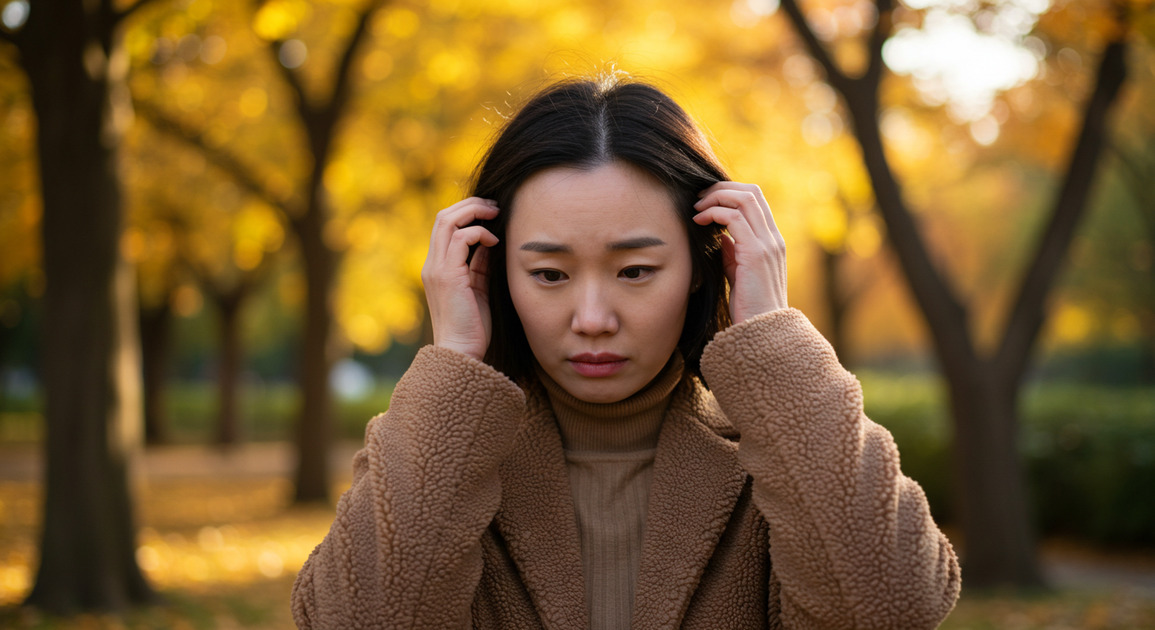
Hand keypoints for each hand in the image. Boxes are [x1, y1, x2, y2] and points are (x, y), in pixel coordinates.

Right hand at [421, 197, 499, 360]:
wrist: (460, 353)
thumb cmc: (472, 327)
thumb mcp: (477, 288)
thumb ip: (479, 264)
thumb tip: (489, 241)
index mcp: (437, 267)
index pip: (444, 227)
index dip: (466, 213)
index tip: (490, 214)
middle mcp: (432, 264)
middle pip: (443, 217)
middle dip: (470, 206)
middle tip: (495, 206)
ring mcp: (437, 269)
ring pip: (447, 221)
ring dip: (473, 212)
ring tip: (495, 214)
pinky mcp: (447, 276)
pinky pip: (459, 239)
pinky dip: (478, 233)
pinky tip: (494, 243)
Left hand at [692, 182, 787, 323]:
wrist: (763, 332)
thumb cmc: (749, 307)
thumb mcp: (739, 274)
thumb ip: (733, 253)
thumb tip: (721, 236)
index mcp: (771, 241)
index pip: (756, 201)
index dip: (730, 193)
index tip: (706, 202)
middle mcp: (773, 238)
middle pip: (751, 192)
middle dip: (721, 188)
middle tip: (698, 198)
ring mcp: (767, 244)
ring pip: (744, 198)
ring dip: (715, 197)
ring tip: (696, 208)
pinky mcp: (756, 253)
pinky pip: (734, 217)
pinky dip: (714, 212)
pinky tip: (698, 222)